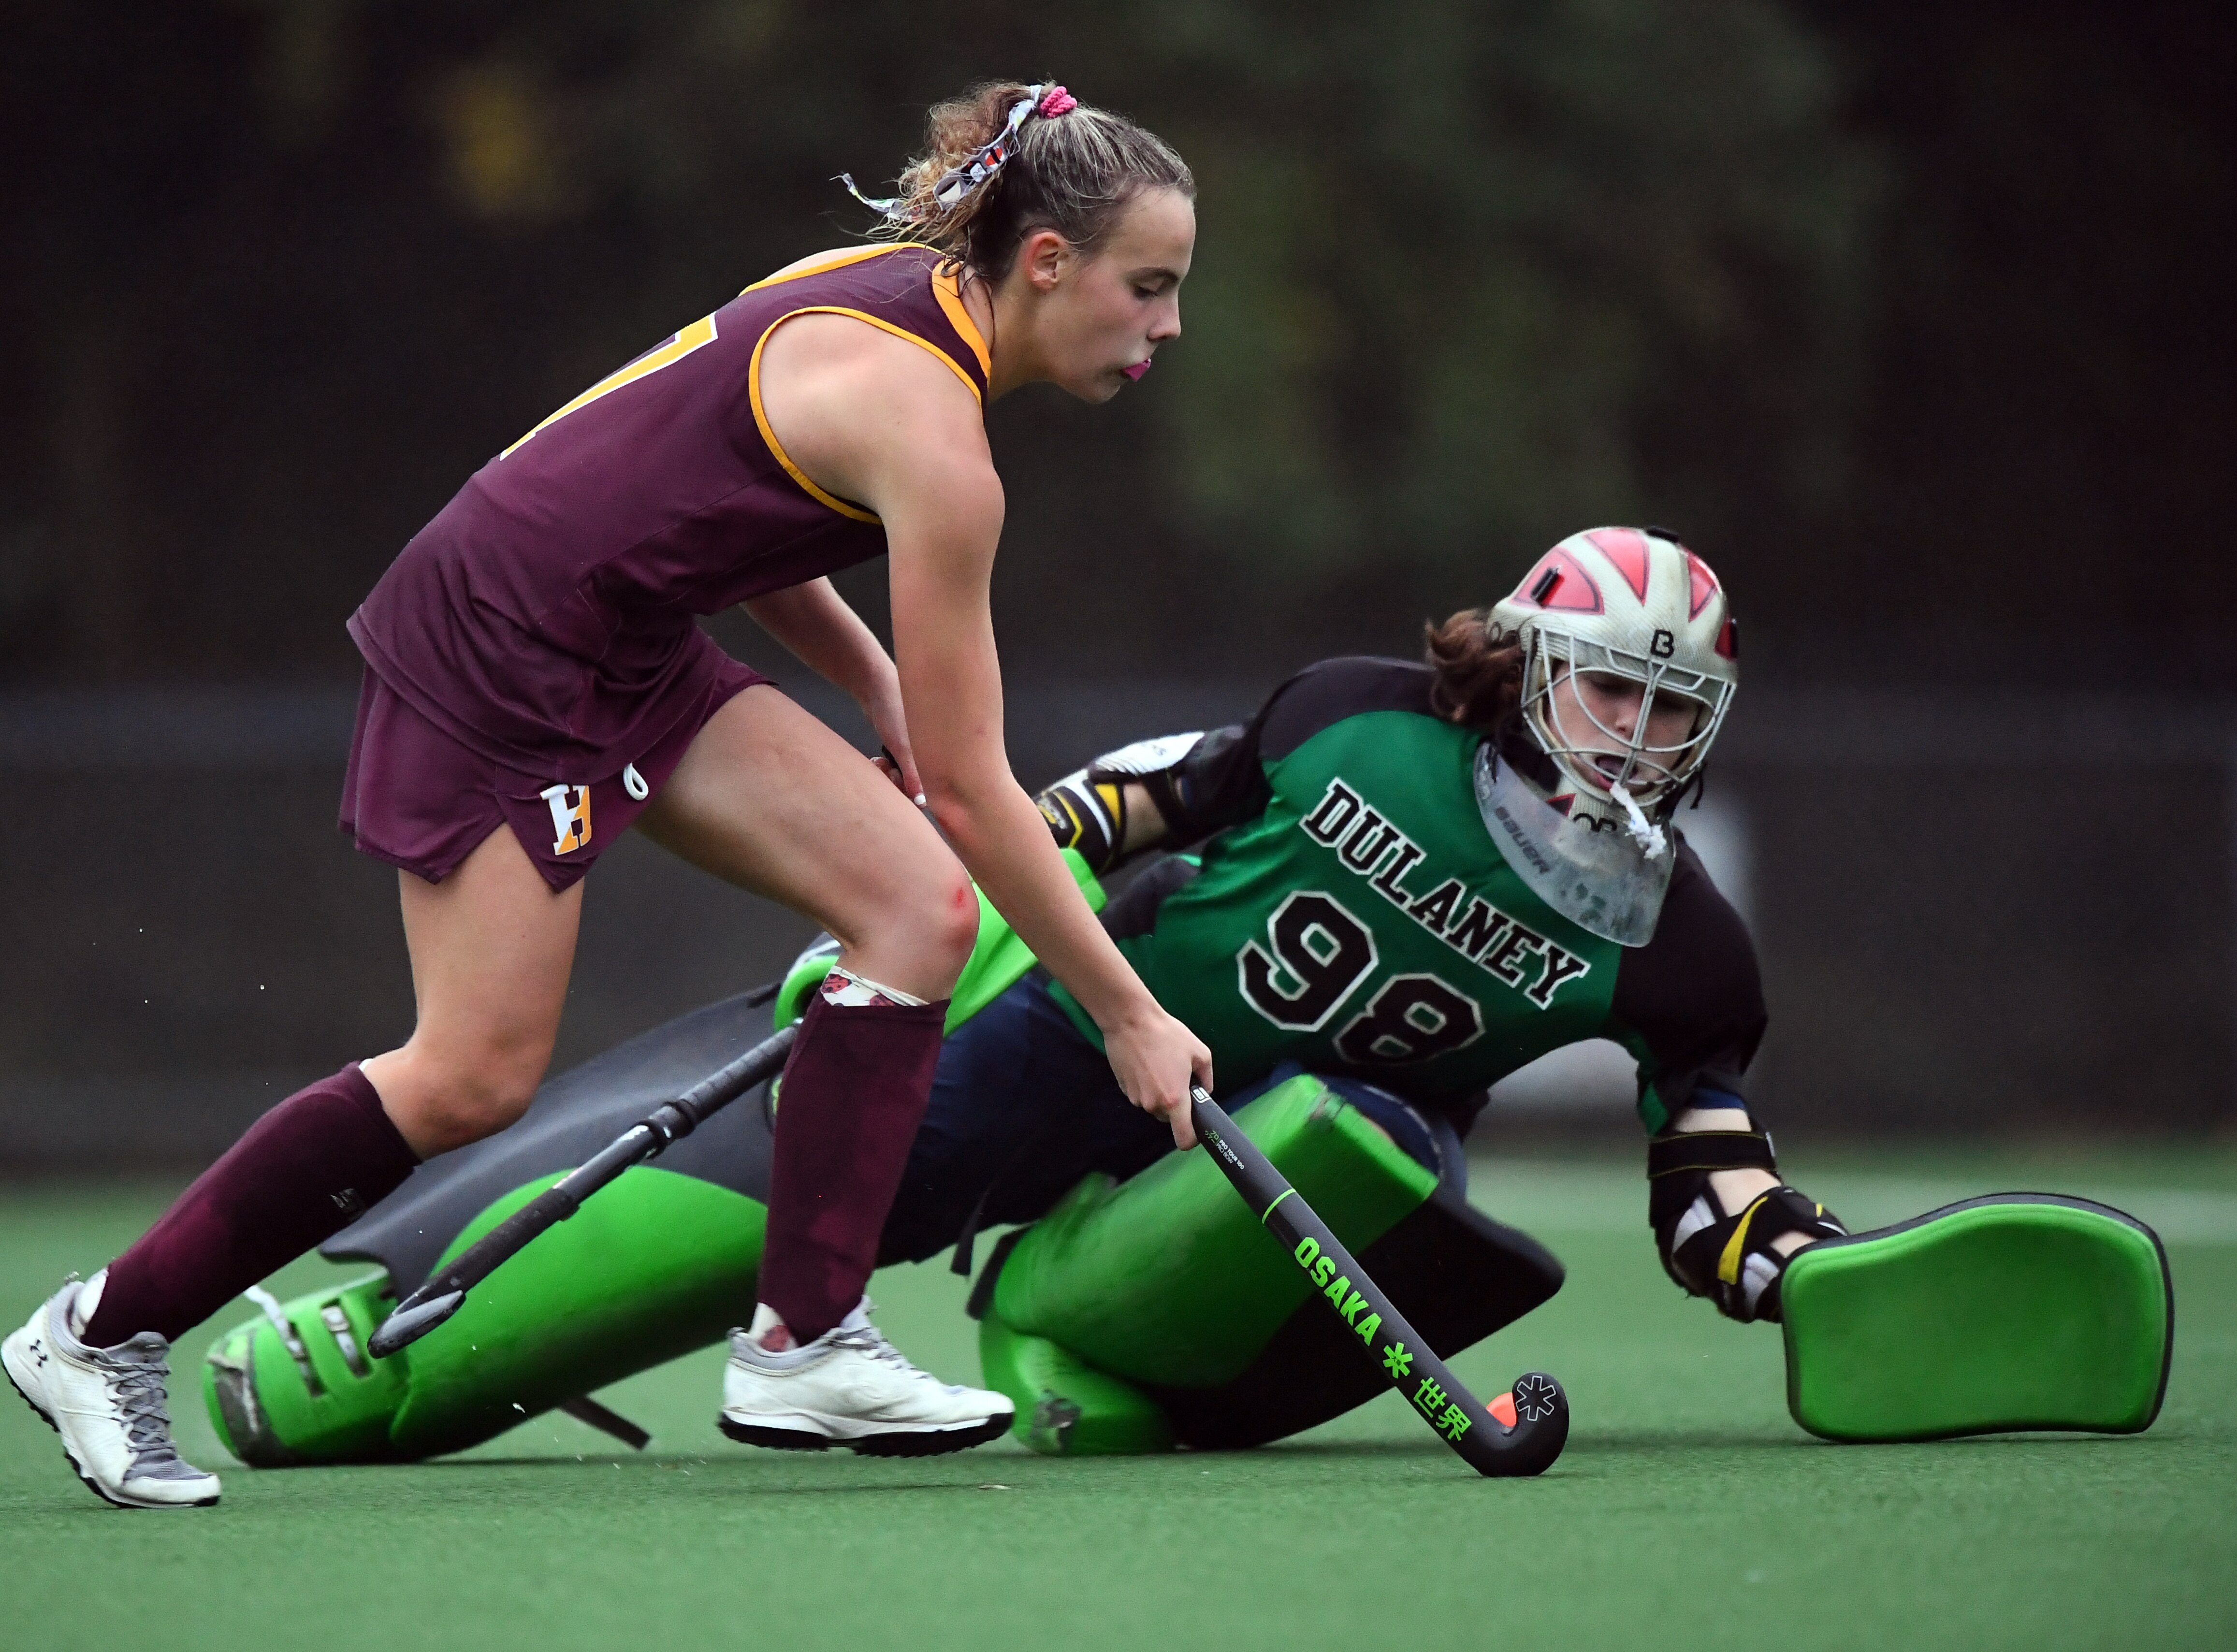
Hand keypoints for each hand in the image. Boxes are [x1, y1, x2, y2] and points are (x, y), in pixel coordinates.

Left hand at [858, 672, 925, 803]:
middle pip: (920, 785)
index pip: (937, 786)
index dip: (917, 792)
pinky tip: (877, 760)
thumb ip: (913, 776)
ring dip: (890, 776)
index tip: (900, 780)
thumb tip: (922, 803)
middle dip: (899, 784)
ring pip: (906, 778)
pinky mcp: (906, 746)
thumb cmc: (894, 710)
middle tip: (888, 772)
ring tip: (879, 764)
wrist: (875, 684)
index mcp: (942, 751)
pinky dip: (886, 768)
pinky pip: (898, 768)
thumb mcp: (903, 747)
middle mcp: (934, 752)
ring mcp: (919, 750)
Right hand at [1103, 1002, 1212, 1148]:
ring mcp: (1136, 1098)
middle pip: (1169, 1118)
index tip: (1195, 1129)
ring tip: (1160, 1064)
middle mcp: (1153, 1104)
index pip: (1184, 1138)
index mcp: (1175, 1099)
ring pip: (1154, 1104)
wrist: (1130, 1020)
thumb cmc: (1166, 1034)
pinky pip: (1141, 1094)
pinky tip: (1147, 1063)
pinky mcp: (1123, 1089)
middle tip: (1178, 1077)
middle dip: (1176, 1104)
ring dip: (1160, 1092)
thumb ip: (1207, 1079)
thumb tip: (1204, 1092)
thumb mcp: (1200, 1052)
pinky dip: (1146, 1084)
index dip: (1192, 1138)